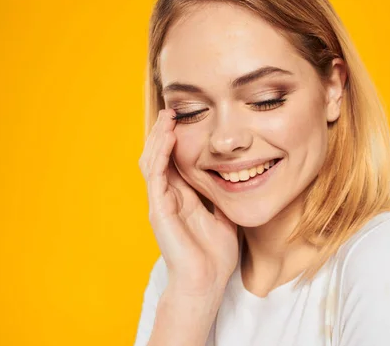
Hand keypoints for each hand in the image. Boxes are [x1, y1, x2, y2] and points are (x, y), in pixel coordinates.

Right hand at [138, 109, 238, 296]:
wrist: (207, 282)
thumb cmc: (214, 253)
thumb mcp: (223, 213)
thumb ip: (222, 194)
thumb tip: (238, 174)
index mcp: (181, 195)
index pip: (172, 159)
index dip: (175, 137)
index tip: (183, 115)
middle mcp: (168, 196)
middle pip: (158, 155)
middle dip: (163, 131)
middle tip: (171, 108)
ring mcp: (161, 203)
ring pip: (152, 161)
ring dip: (158, 138)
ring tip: (167, 116)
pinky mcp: (159, 211)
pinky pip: (156, 177)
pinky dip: (161, 156)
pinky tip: (169, 138)